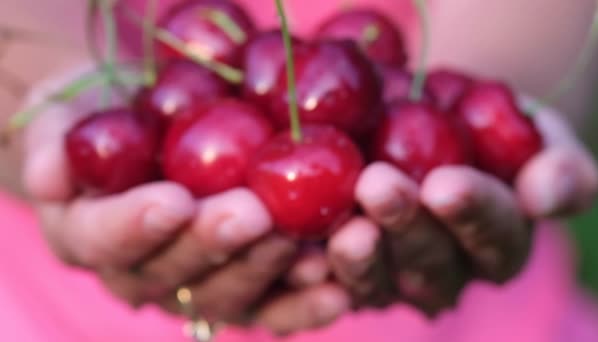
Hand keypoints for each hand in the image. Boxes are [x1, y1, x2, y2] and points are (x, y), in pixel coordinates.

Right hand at [21, 64, 350, 334]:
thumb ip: (53, 144)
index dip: (137, 225)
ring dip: (268, 272)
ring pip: (228, 295)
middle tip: (254, 213)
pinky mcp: (244, 286)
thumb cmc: (107, 120)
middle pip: (175, 275)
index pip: (106, 240)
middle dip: (216, 245)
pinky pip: (272, 307)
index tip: (174, 199)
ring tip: (305, 245)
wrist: (152, 134)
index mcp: (90, 237)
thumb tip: (50, 178)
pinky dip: (304, 304)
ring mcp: (196, 287)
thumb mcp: (67, 117)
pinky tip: (338, 288)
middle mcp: (142, 274)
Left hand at [327, 103, 597, 312]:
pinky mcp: (346, 276)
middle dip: (405, 226)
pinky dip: (313, 269)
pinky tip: (298, 245)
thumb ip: (556, 166)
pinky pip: (327, 284)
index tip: (445, 183)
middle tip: (379, 186)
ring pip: (377, 283)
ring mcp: (393, 281)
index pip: (493, 236)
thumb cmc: (481, 127)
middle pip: (429, 264)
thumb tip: (543, 195)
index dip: (472, 213)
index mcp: (497, 243)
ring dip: (359, 258)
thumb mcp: (532, 133)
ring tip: (345, 228)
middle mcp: (446, 273)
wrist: (422, 130)